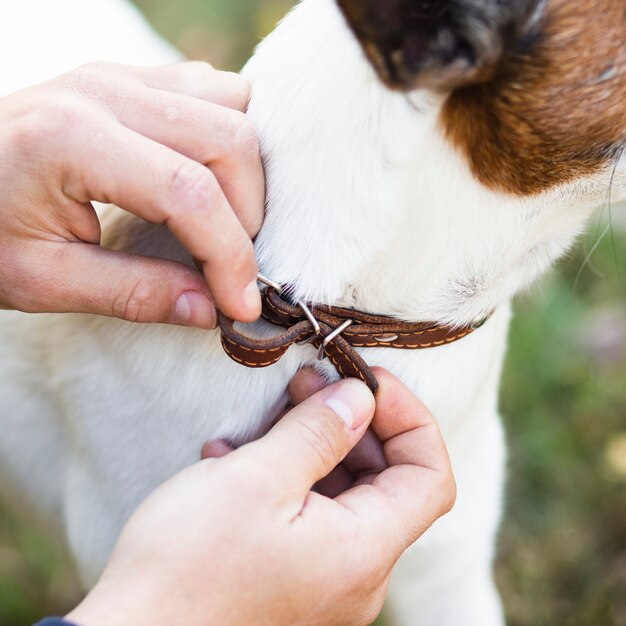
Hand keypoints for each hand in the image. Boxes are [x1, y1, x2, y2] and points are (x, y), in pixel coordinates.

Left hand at [0, 61, 264, 326]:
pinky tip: (209, 180)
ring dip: (244, 173)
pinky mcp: (130, 78)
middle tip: (228, 265)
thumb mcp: (43, 280)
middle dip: (248, 214)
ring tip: (223, 222)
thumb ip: (133, 295)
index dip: (230, 256)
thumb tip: (210, 310)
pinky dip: (227, 140)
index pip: (189, 194)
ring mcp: (119, 75)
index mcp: (72, 138)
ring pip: (233, 106)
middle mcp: (104, 91)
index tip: (241, 306)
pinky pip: (212, 91)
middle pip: (229, 139)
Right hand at [67, 369, 455, 625]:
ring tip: (269, 420)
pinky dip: (289, 478)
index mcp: (363, 551)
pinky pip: (310, 517)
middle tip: (307, 385)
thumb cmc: (188, 567)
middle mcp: (356, 574)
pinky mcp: (292, 579)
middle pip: (385, 481)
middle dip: (353, 423)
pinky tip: (238, 460)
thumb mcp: (257, 479)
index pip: (429, 475)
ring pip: (343, 495)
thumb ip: (319, 433)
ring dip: (314, 447)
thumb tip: (361, 398)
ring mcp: (325, 580)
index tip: (368, 382)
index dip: (409, 418)